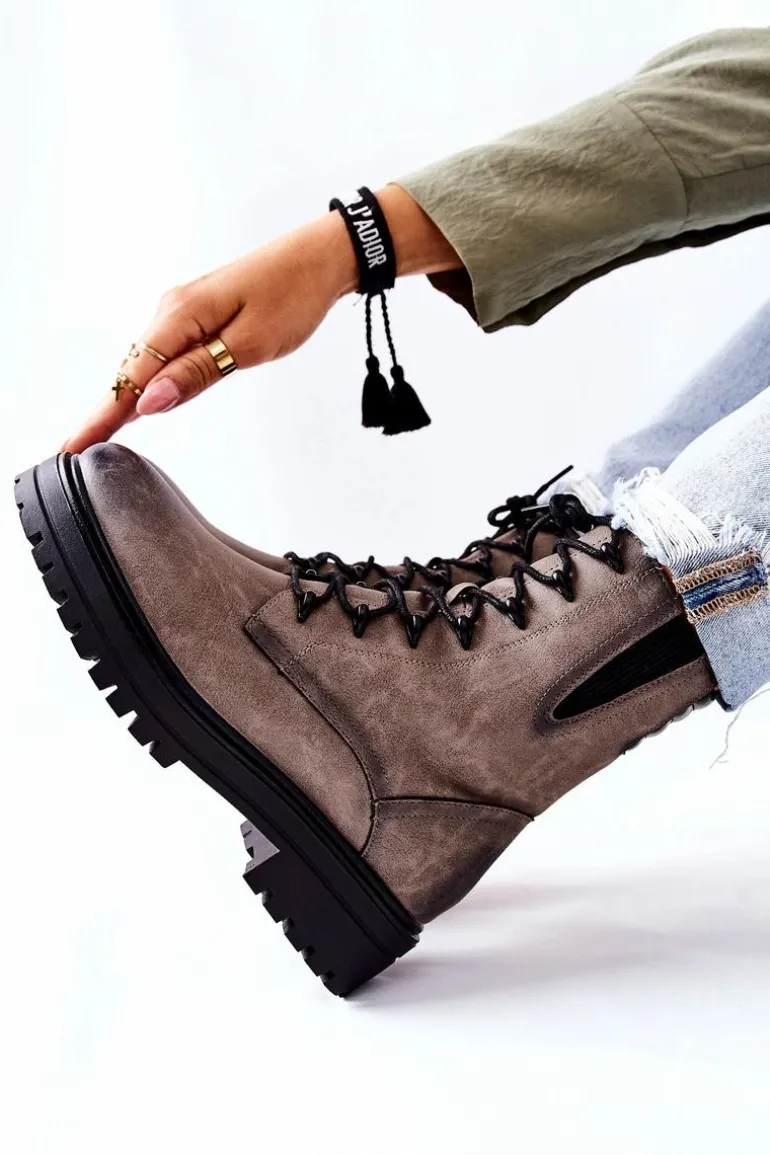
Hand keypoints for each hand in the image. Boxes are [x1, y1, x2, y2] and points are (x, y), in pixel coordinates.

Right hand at [62, 186, 459, 452]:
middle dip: (107, 408)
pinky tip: (139, 398)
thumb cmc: (293, 297)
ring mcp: (182, 309)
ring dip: (126, 395)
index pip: (134, 376)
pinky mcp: (197, 312)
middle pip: (132, 369)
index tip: (75, 444)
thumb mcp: (249, 345)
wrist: (320, 258)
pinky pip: (162, 350)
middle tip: (78, 447)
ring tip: (99, 432)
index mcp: (182, 316)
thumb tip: (151, 402)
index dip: (104, 414)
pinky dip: (148, 376)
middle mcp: (172, 309)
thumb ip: (197, 374)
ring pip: (147, 360)